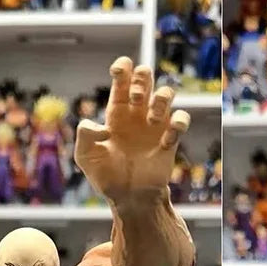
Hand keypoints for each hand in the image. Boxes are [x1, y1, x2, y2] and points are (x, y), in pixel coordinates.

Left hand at [74, 57, 190, 202]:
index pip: (122, 78)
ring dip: (161, 99)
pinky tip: (166, 139)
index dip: (123, 67)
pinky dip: (178, 122)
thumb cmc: (106, 176)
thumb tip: (101, 127)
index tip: (120, 71)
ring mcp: (155, 126)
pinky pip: (181, 119)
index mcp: (117, 112)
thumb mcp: (85, 156)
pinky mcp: (170, 140)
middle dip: (142, 80)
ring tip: (150, 120)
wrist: (128, 198)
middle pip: (146, 78)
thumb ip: (85, 135)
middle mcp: (137, 114)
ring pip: (166, 94)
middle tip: (136, 99)